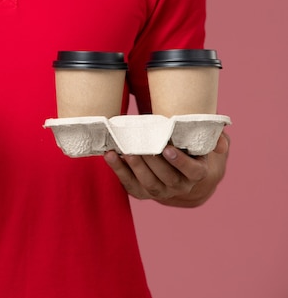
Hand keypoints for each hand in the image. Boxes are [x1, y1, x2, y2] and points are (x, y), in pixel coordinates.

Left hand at [104, 132, 229, 206]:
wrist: (178, 168)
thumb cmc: (192, 148)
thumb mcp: (206, 142)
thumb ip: (217, 138)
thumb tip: (219, 143)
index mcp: (196, 174)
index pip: (192, 171)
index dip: (180, 161)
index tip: (168, 148)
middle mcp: (179, 186)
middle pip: (166, 177)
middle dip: (152, 162)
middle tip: (140, 146)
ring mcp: (159, 191)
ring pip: (147, 183)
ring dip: (134, 167)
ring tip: (124, 151)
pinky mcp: (141, 192)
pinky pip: (129, 184)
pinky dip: (118, 170)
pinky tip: (110, 155)